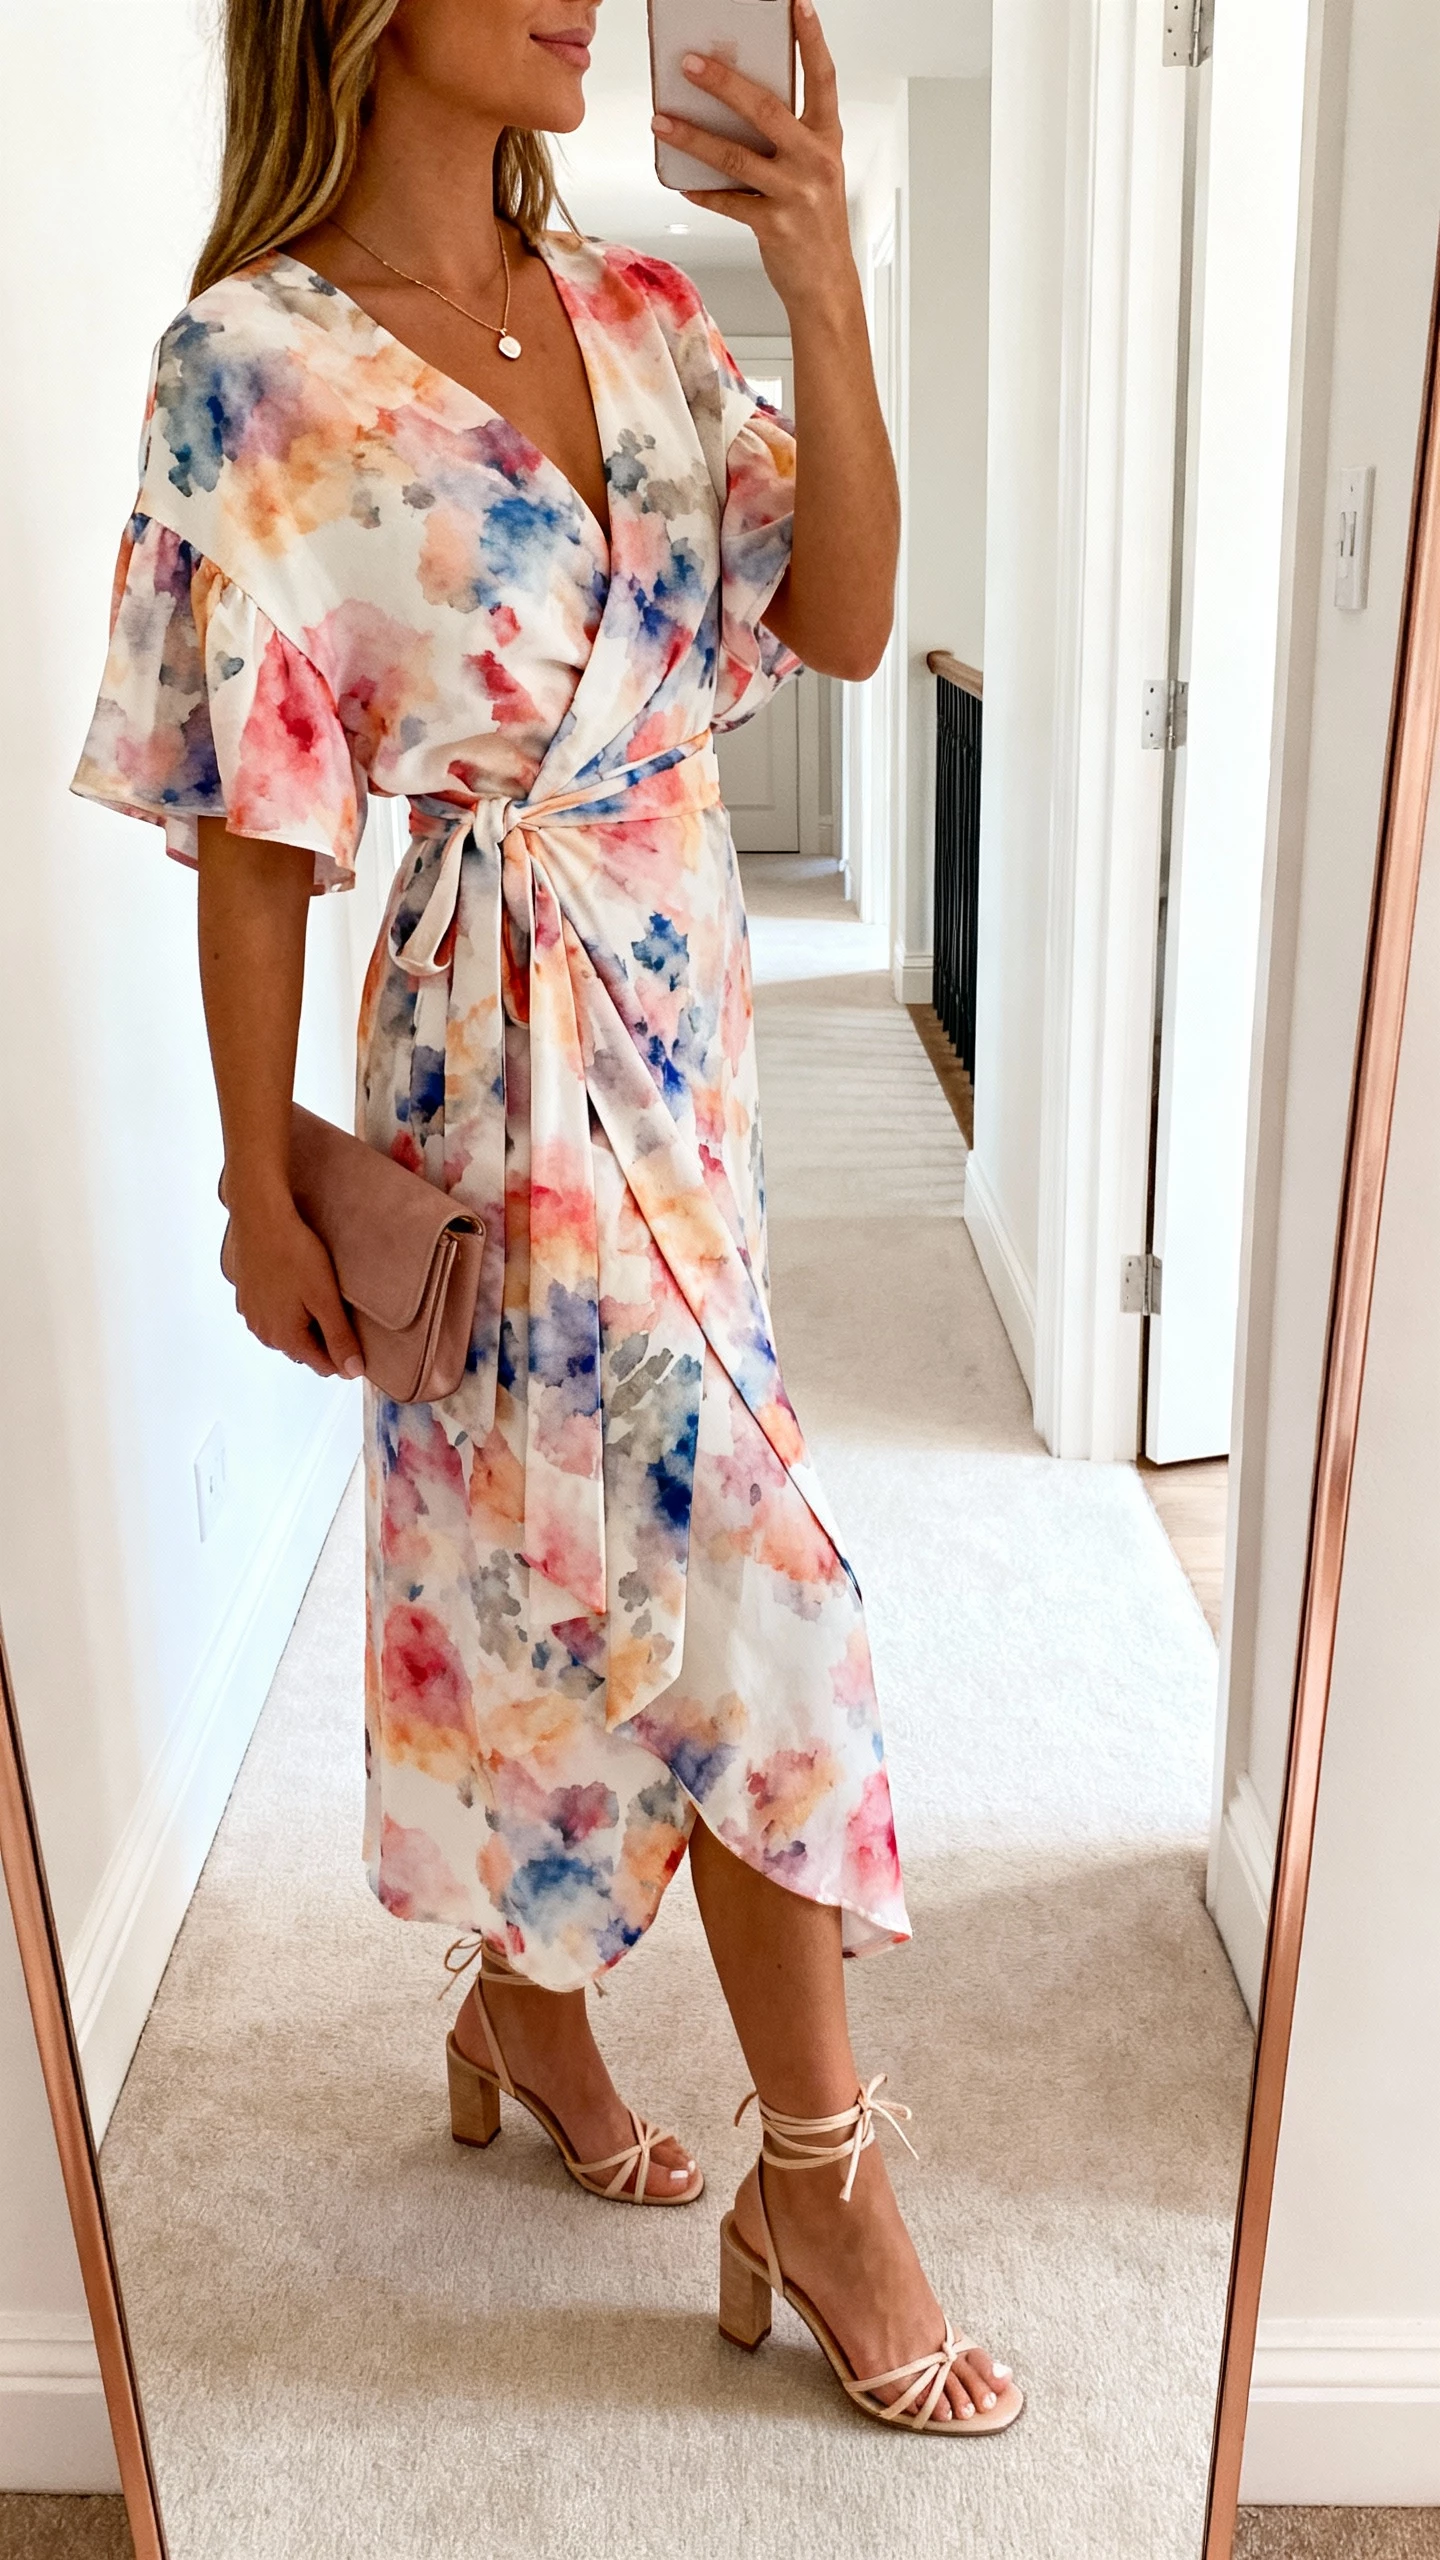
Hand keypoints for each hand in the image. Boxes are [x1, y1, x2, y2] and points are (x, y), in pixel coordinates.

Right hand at [224, 1191, 363, 1381]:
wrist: (260, 1221)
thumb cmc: (295, 1256)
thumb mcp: (326, 1299)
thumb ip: (340, 1338)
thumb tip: (353, 1373)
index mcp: (287, 1339)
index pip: (324, 1366)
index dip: (345, 1353)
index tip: (356, 1329)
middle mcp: (265, 1334)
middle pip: (305, 1350)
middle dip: (324, 1336)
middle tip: (337, 1304)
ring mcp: (252, 1316)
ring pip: (287, 1332)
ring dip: (304, 1322)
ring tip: (316, 1292)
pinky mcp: (246, 1298)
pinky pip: (272, 1314)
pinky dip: (286, 1308)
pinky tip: (294, 1284)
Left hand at [653, 0, 852, 314]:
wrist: (827, 284)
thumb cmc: (817, 223)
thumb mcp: (816, 170)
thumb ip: (789, 137)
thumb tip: (739, 103)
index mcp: (828, 140)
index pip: (822, 79)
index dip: (811, 40)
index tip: (796, 6)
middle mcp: (815, 162)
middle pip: (765, 110)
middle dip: (723, 83)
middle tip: (689, 63)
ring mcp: (795, 195)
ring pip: (735, 156)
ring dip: (693, 137)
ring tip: (662, 121)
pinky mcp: (774, 226)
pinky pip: (728, 202)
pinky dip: (702, 190)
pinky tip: (682, 179)